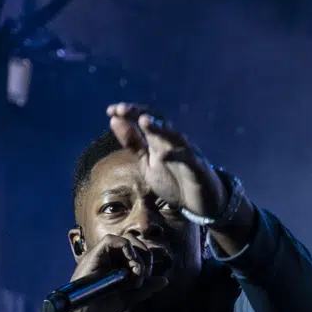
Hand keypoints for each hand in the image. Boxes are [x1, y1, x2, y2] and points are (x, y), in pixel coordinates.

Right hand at [38, 234, 167, 311]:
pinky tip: (130, 268)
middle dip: (146, 257)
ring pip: (127, 240)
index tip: (146, 280)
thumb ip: (145, 289)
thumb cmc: (100, 310)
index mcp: (116, 265)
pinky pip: (113, 240)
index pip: (137, 250)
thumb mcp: (128, 298)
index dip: (147, 260)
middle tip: (143, 277)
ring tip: (134, 279)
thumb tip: (164, 280)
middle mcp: (108, 257)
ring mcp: (101, 254)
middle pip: (134, 241)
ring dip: (137, 258)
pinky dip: (127, 250)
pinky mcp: (94, 254)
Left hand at [106, 103, 226, 219]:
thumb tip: (113, 120)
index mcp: (158, 140)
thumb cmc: (173, 180)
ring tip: (145, 121)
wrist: (201, 202)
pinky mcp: (197, 167)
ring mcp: (186, 152)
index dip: (128, 113)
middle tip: (122, 109)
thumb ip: (133, 143)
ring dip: (159, 127)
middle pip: (157, 121)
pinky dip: (176, 155)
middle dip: (140, 113)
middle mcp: (171, 142)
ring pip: (173, 135)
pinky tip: (163, 155)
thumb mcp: (147, 162)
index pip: (143, 119)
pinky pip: (187, 158)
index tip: (110, 110)